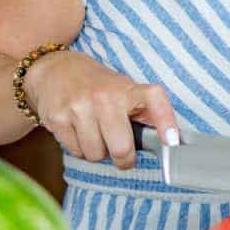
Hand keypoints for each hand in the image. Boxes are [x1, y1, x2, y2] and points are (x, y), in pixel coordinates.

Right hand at [24, 50, 179, 169]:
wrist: (57, 70)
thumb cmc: (98, 86)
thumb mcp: (124, 90)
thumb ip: (144, 111)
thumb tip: (169, 140)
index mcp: (127, 88)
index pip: (154, 100)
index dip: (166, 122)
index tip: (172, 143)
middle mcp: (105, 96)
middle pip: (122, 148)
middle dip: (124, 159)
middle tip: (122, 154)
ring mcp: (79, 107)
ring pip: (96, 155)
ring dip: (98, 153)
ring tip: (96, 134)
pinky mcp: (58, 118)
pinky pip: (76, 152)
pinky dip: (79, 149)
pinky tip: (79, 131)